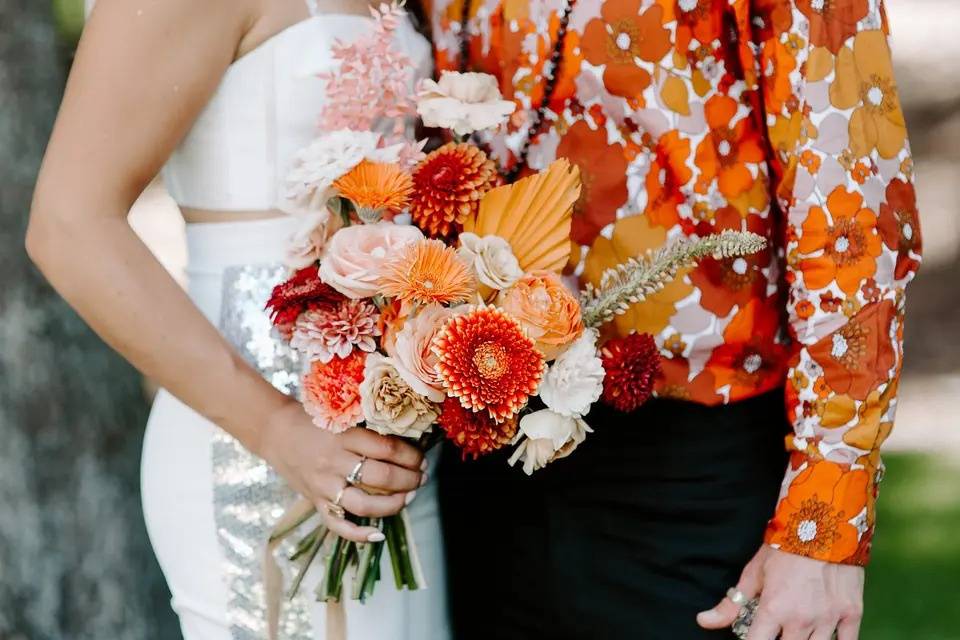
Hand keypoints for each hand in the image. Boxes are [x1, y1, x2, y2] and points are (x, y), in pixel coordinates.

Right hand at [259, 400, 425, 542]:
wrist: (275, 431)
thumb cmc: (314, 421)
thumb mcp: (341, 418)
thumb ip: (367, 432)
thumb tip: (407, 443)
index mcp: (344, 436)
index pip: (387, 448)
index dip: (410, 456)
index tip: (421, 458)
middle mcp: (334, 462)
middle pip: (381, 476)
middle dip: (409, 479)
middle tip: (421, 477)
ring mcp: (324, 485)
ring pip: (364, 503)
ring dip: (393, 504)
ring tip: (409, 497)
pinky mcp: (315, 502)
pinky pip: (337, 524)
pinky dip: (358, 534)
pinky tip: (378, 535)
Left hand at [697, 545, 864, 639]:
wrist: (824, 522)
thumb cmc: (785, 546)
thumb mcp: (754, 572)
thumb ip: (731, 603)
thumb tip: (704, 621)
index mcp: (773, 610)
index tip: (754, 636)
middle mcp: (801, 620)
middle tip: (777, 628)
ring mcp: (828, 619)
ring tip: (797, 629)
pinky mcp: (852, 614)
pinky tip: (823, 634)